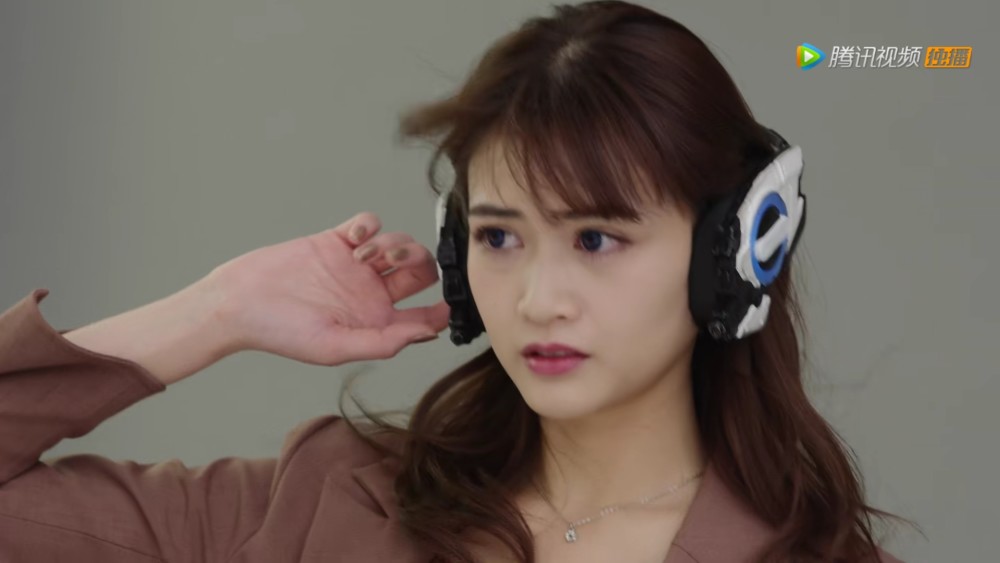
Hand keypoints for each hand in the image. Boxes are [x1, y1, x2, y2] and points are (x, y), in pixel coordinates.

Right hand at [202, 211, 450, 365]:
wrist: (239, 300)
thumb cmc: (281, 332)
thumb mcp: (334, 347)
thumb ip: (382, 342)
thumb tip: (425, 335)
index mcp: (376, 323)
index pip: (424, 316)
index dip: (442, 309)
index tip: (449, 302)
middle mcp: (371, 294)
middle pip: (419, 273)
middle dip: (420, 263)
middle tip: (396, 264)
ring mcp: (355, 266)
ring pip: (399, 245)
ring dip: (392, 245)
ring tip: (364, 255)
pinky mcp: (336, 241)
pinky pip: (369, 224)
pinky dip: (368, 226)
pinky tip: (352, 238)